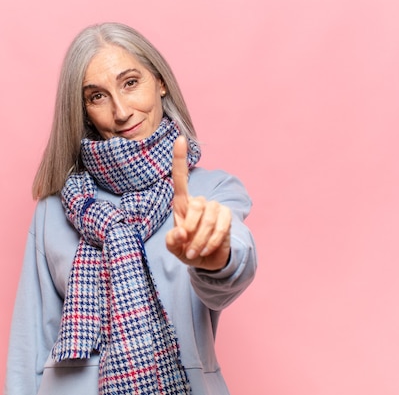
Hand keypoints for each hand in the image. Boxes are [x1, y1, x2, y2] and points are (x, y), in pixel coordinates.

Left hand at [165, 136, 231, 270]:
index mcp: (182, 204)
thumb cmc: (187, 249)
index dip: (180, 159)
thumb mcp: (174, 248)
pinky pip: (220, 228)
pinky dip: (212, 243)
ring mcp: (214, 207)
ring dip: (200, 241)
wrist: (207, 260)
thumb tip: (181, 232)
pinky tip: (207, 250)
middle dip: (191, 230)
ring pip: (207, 220)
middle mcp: (198, 201)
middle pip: (195, 206)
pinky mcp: (226, 216)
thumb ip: (172, 241)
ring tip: (195, 252)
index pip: (180, 177)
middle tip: (187, 249)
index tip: (180, 139)